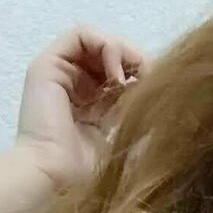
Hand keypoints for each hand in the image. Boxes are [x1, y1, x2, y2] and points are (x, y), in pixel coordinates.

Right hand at [13, 24, 152, 190]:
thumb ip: (140, 114)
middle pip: (113, 54)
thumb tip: (165, 98)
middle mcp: (78, 86)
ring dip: (124, 52)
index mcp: (96, 105)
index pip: (125, 74)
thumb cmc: (89, 171)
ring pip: (99, 41)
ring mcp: (62, 74)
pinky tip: (118, 74)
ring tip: (133, 78)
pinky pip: (80, 35)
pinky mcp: (48, 65)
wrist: (57, 176)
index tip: (158, 92)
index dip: (145, 75)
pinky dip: (105, 45)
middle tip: (150, 80)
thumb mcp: (126, 137)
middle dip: (137, 60)